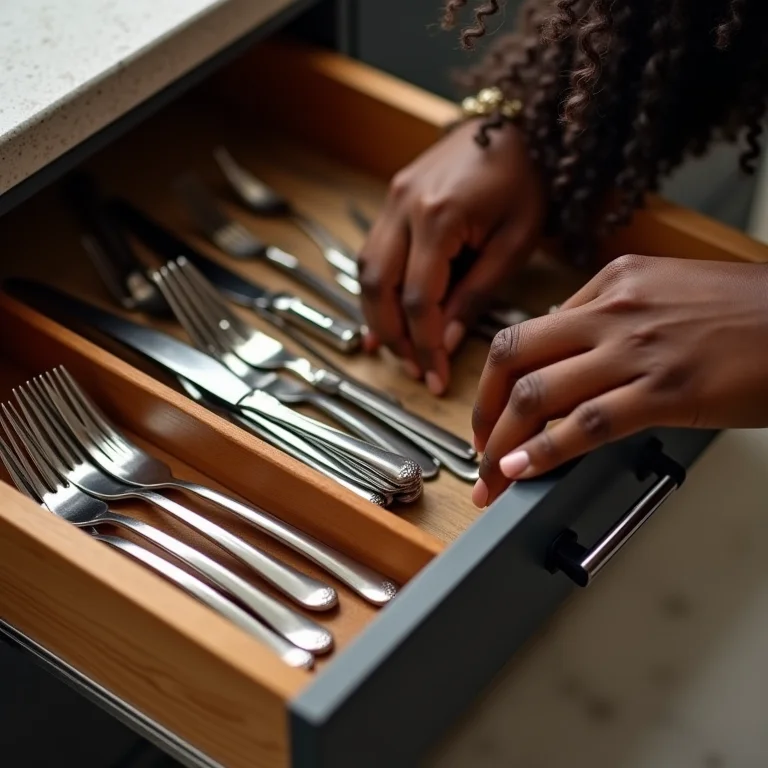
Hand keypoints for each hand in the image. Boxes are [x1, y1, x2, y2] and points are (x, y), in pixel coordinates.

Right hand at [357, 119, 544, 394]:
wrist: (516, 125)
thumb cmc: (524, 180)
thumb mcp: (514, 243)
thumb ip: (476, 294)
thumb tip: (446, 341)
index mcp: (438, 217)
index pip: (418, 299)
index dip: (425, 344)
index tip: (435, 376)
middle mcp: (403, 206)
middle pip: (377, 288)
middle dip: (393, 336)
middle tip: (413, 368)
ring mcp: (392, 200)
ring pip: (366, 272)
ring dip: (377, 316)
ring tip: (397, 349)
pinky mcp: (392, 199)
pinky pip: (372, 253)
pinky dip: (376, 290)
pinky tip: (384, 316)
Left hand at [471, 254, 767, 506]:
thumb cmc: (747, 313)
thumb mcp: (667, 292)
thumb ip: (610, 314)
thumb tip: (566, 345)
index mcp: (612, 282)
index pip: (527, 332)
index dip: (498, 381)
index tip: (492, 412)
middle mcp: (613, 310)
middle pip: (512, 356)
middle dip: (483, 409)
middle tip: (478, 446)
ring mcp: (636, 349)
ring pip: (537, 393)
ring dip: (502, 442)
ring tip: (492, 475)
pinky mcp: (665, 390)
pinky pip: (585, 423)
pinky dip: (544, 451)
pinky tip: (522, 471)